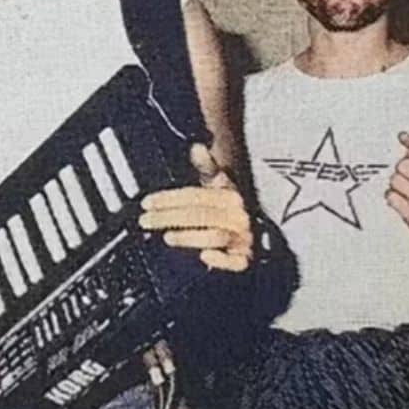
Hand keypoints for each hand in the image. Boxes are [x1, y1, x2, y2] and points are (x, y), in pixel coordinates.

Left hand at [138, 143, 252, 270]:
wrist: (262, 233)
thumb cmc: (231, 208)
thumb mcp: (221, 184)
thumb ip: (207, 167)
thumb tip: (197, 147)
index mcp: (229, 195)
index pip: (194, 195)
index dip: (168, 198)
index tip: (146, 203)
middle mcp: (237, 215)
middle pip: (200, 215)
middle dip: (169, 218)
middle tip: (146, 221)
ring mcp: (242, 238)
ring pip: (215, 236)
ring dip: (190, 237)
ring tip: (167, 237)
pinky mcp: (245, 258)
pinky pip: (237, 261)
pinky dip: (222, 260)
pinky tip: (205, 257)